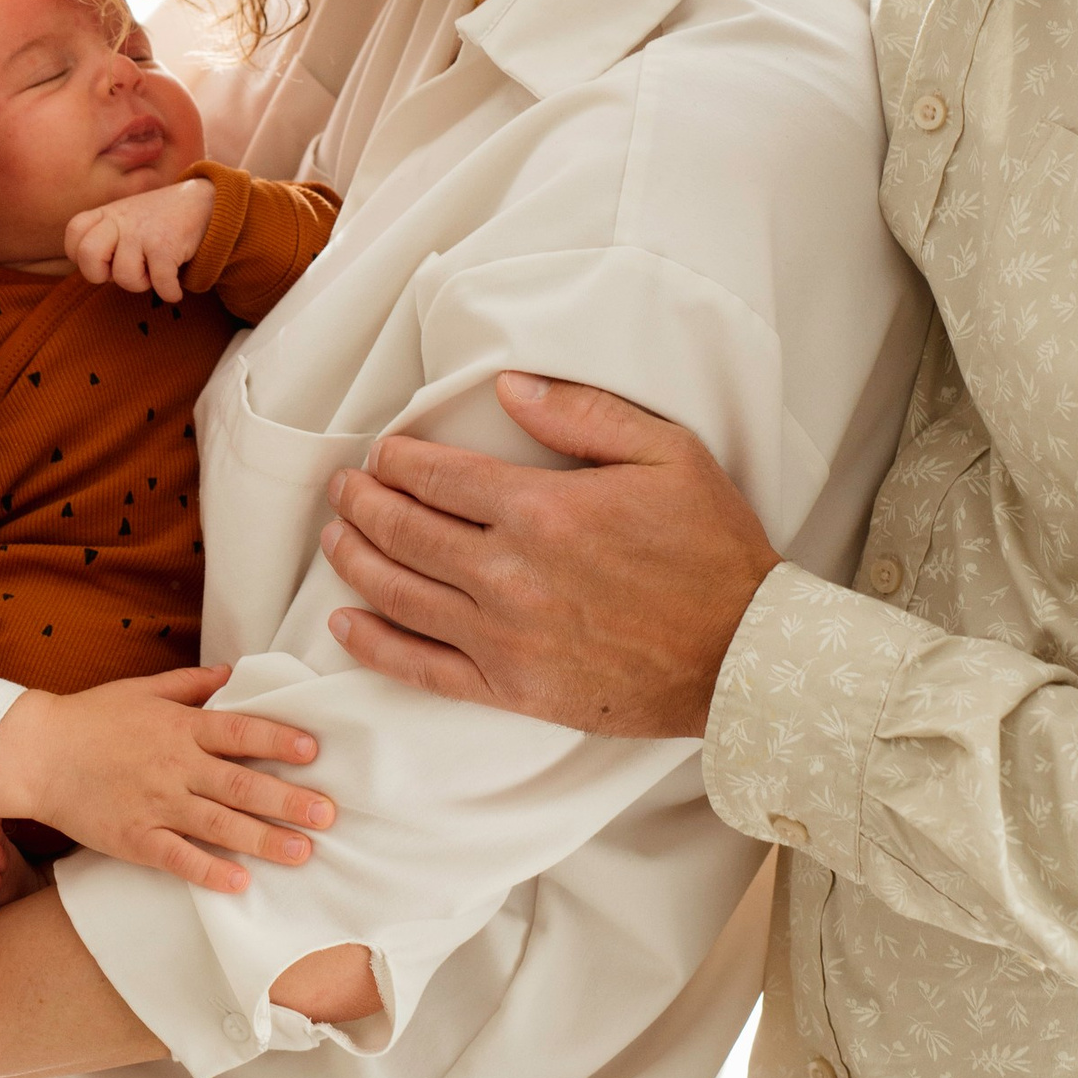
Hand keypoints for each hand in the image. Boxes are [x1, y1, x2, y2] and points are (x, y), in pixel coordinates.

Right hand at [0, 666, 334, 891]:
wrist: (35, 754)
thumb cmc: (90, 718)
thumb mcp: (143, 690)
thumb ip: (191, 685)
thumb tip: (233, 674)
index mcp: (180, 727)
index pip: (241, 732)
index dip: (279, 739)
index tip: (314, 750)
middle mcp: (175, 766)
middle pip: (242, 785)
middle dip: (289, 799)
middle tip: (329, 813)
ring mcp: (156, 804)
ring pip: (220, 825)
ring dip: (265, 839)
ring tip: (304, 851)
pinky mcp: (135, 838)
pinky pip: (178, 858)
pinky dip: (209, 871)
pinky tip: (240, 882)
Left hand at [66, 177, 215, 301]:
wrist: (205, 203)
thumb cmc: (160, 221)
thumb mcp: (126, 219)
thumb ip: (105, 238)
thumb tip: (97, 273)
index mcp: (107, 214)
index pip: (74, 235)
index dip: (83, 256)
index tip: (106, 259)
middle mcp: (121, 220)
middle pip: (87, 255)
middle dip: (101, 275)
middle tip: (123, 270)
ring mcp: (142, 232)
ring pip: (124, 276)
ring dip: (143, 284)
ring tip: (155, 271)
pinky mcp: (166, 245)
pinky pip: (159, 283)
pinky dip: (170, 292)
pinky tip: (174, 288)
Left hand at [318, 371, 777, 737]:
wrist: (742, 656)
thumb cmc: (712, 550)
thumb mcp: (667, 453)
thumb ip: (583, 414)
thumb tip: (509, 388)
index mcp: (542, 508)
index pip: (437, 476)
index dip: (397, 461)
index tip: (382, 453)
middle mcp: (509, 572)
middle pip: (405, 530)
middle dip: (363, 502)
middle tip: (344, 488)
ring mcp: (504, 636)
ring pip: (400, 593)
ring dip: (356, 560)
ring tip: (336, 537)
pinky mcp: (511, 689)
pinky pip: (422, 667)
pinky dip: (375, 644)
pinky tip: (346, 623)